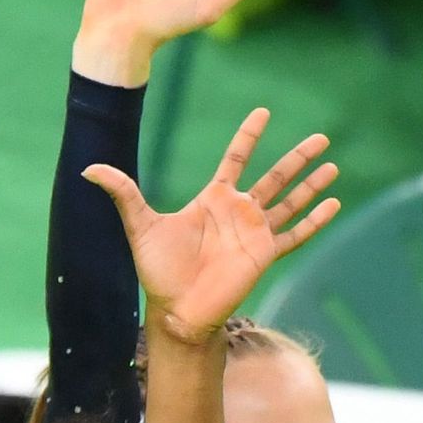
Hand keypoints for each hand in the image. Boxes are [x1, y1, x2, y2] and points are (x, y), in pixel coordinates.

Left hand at [83, 107, 336, 340]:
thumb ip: (122, 193)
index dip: (249, 136)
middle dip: (297, 158)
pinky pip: (295, 234)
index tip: (263, 113)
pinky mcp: (265, 254)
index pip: (236, 159)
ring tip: (333, 165)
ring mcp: (255, 233)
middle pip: (275, 176)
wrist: (177, 310)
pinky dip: (314, 220)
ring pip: (291, 202)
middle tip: (321, 136)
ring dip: (312, 184)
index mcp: (213, 200)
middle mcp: (238, 212)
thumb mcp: (140, 225)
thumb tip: (88, 168)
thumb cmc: (158, 271)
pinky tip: (334, 205)